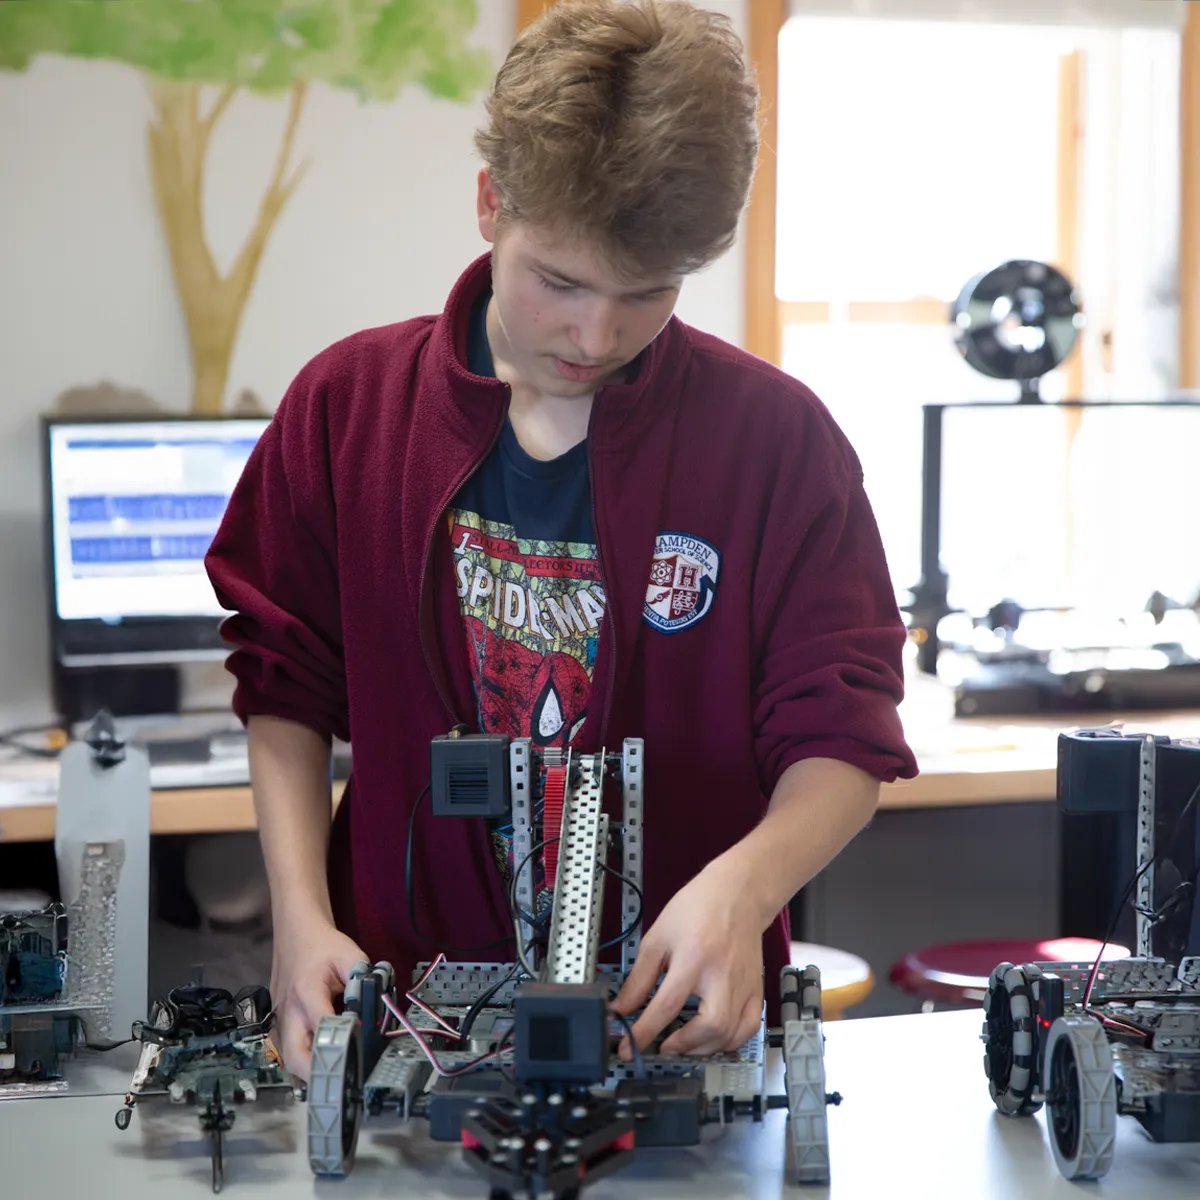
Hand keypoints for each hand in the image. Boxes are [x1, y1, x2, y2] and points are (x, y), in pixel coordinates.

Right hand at [268, 916, 365, 1082]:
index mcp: (307, 991)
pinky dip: (299, 1062)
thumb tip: (376, 1007)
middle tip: (339, 1083)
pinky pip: (285, 1049)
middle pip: (294, 1054)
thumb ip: (364, 981)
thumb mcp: (351, 956)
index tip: (357, 1058)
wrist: (296, 933)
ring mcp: (280, 1017)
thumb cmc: (323, 944)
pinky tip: (317, 1066)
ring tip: (331, 1079)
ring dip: (306, 1072)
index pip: (321, 1026)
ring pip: (286, 1057)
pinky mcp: (278, 1021)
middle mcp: (289, 1009)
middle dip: (315, 1074)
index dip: (339, 1044)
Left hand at [611, 854, 766, 1058]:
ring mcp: (743, 984)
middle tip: (662, 1045)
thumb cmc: (697, 909)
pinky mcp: (756, 988)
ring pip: (730, 1033)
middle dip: (682, 1045)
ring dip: (702, 1048)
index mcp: (693, 958)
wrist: (737, 893)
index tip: (627, 1048)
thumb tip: (622, 1007)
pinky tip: (712, 1039)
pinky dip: (730, 1041)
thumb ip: (639, 977)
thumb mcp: (658, 936)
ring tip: (682, 1043)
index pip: (666, 1006)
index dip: (644, 1032)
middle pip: (709, 1026)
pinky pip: (749, 1027)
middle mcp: (722, 974)